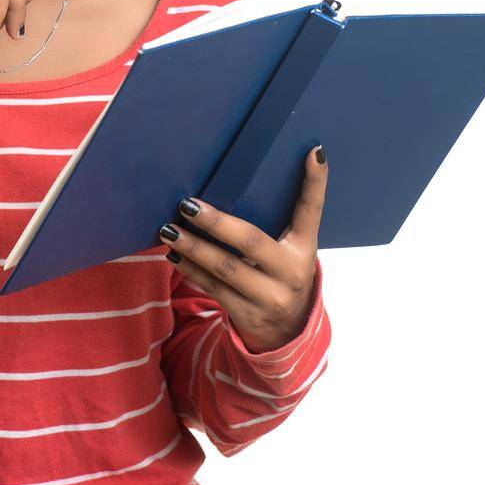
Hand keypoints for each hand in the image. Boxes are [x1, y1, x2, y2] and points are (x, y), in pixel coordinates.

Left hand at [160, 145, 327, 353]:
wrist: (287, 332)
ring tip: (169, 230)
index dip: (315, 182)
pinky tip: (174, 255)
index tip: (314, 152)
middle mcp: (292, 271)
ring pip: (225, 267)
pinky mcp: (248, 314)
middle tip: (187, 204)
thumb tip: (246, 178)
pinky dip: (191, 270)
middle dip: (215, 222)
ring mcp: (270, 297)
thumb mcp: (290, 250)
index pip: (312, 209)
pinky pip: (214, 288)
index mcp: (305, 247)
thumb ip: (279, 221)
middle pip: (250, 240)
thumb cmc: (281, 274)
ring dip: (193, 247)